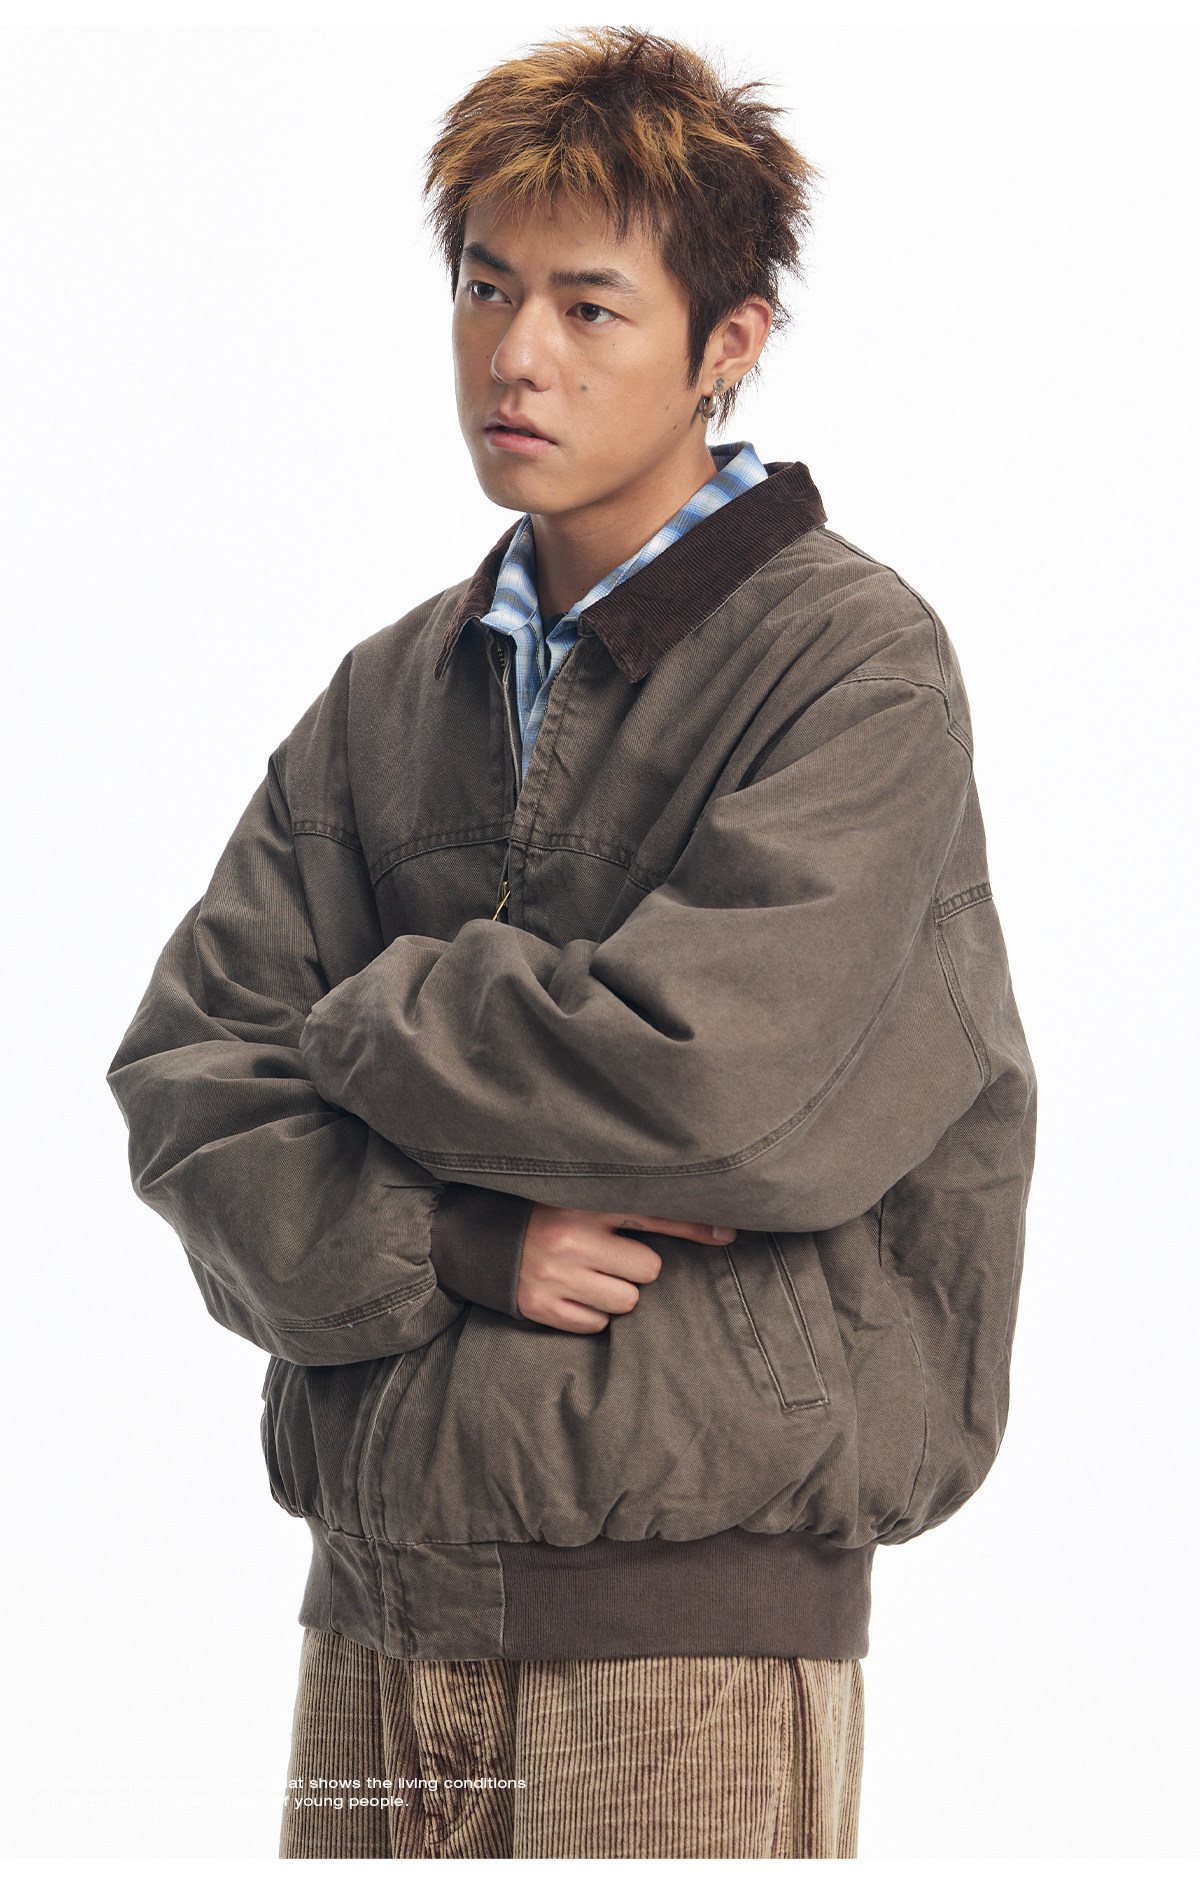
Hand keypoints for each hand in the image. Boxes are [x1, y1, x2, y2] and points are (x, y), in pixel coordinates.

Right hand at [516, 1205, 736, 1332]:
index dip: (695, 1226)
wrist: (472, 1240)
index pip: (654, 1213)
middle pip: (649, 1268)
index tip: (727, 1234)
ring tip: (590, 1276)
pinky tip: (573, 1294)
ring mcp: (557, 1276)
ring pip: (627, 1301)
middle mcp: (572, 1238)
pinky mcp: (542, 1308)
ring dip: (617, 1293)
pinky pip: (597, 1325)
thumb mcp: (576, 1196)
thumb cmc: (541, 1218)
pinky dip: (592, 1314)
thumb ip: (622, 1204)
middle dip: (636, 1267)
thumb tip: (697, 1220)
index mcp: (585, 1202)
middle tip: (610, 1256)